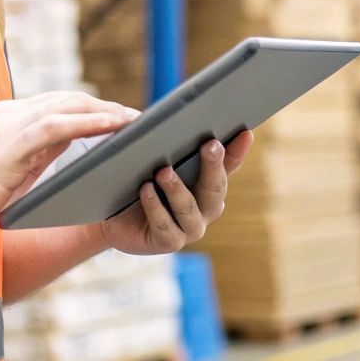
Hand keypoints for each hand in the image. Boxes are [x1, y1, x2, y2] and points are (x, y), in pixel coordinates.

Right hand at [0, 92, 139, 254]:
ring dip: (104, 111)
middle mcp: (4, 115)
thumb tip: (70, 138)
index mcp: (2, 119)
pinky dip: (90, 122)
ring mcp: (5, 127)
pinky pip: (58, 126)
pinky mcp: (8, 146)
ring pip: (65, 106)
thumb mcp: (9, 171)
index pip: (53, 104)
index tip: (115, 116)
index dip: (87, 107)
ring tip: (133, 119)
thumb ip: (36, 151)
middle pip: (65, 99)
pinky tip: (113, 127)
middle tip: (134, 116)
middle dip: (102, 105)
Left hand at [99, 130, 253, 255]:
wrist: (115, 216)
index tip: (245, 132)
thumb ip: (169, 141)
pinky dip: (155, 207)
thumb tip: (174, 117)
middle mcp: (206, 207)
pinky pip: (166, 226)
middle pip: (216, 188)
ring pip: (190, 209)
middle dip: (214, 166)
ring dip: (177, 189)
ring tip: (163, 171)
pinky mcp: (169, 243)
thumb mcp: (155, 157)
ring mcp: (190, 228)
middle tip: (210, 145)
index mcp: (209, 182)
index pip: (229, 165)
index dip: (238, 150)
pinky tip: (146, 190)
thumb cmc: (139, 180)